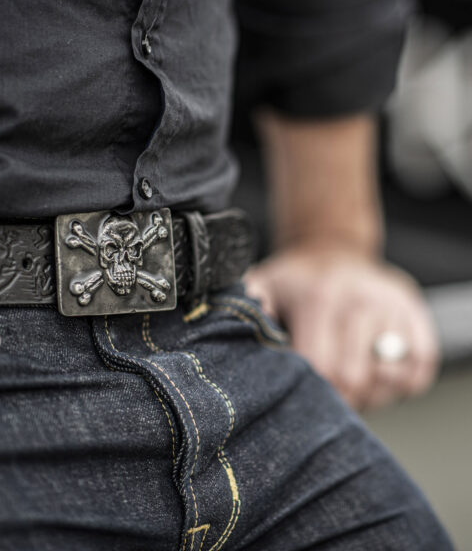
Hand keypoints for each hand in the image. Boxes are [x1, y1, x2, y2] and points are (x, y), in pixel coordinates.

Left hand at [243, 243, 439, 410]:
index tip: (296, 394)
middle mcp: (363, 301)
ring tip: (345, 379)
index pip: (321, 369)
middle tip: (320, 392)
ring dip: (368, 394)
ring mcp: (395, 308)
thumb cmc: (294, 278)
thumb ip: (243, 311)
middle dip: (336, 399)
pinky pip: (419, 371)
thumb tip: (228, 339)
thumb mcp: (261, 285)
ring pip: (390, 380)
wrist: (332, 248)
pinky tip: (373, 372)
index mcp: (321, 299)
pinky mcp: (417, 316)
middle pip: (355, 380)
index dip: (308, 392)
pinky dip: (398, 384)